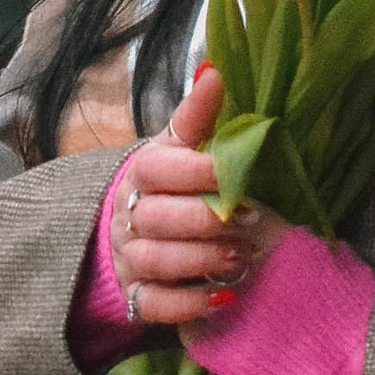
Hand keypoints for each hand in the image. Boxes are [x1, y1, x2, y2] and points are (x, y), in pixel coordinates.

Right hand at [112, 64, 288, 327]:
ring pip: (156, 260)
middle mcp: (130, 214)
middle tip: (247, 221)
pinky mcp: (135, 295)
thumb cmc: (168, 186)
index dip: (195, 171)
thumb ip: (197, 116)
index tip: (233, 173)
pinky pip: (155, 305)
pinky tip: (222, 299)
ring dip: (201, 261)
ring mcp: (129, 257)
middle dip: (205, 221)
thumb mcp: (179, 148)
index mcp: (143, 172)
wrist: (126, 233)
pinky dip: (189, 305)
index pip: (159, 168)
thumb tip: (214, 69)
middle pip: (158, 218)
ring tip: (240, 259)